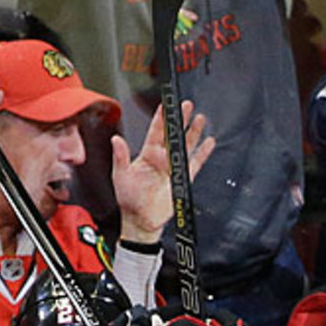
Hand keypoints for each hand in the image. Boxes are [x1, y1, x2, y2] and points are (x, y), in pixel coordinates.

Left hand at [113, 100, 215, 244]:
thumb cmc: (129, 199)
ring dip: (193, 133)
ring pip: (186, 146)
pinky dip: (203, 153)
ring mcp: (173, 168)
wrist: (141, 220)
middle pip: (173, 136)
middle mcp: (162, 159)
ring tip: (200, 118)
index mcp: (146, 155)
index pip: (155, 132)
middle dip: (181, 120)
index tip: (166, 105)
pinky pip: (196, 163)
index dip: (161, 119)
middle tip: (187, 106)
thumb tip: (116, 140)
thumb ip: (121, 157)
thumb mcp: (120, 175)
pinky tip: (208, 142)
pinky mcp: (183, 179)